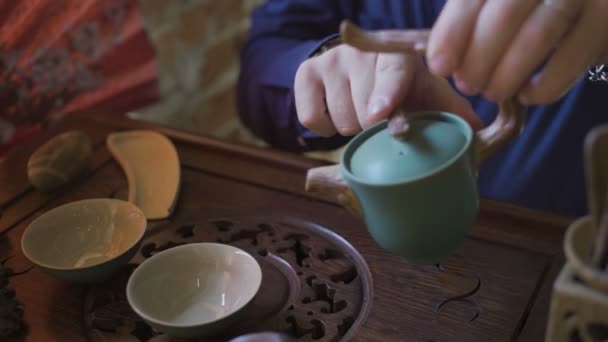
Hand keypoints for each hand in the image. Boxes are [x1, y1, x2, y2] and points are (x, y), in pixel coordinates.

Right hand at [294, 44, 480, 137]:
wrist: (363, 65)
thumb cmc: (405, 86)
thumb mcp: (429, 93)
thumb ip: (451, 111)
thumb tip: (474, 133)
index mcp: (397, 56)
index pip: (391, 74)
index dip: (386, 95)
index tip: (380, 115)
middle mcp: (361, 53)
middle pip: (363, 110)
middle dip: (376, 127)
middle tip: (383, 121)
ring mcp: (331, 61)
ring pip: (340, 119)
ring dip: (353, 128)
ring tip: (362, 114)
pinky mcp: (306, 73)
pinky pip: (310, 116)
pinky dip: (324, 128)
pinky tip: (337, 118)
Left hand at [427, 0, 607, 104]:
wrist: (594, 7)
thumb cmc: (536, 6)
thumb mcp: (500, 1)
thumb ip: (473, 19)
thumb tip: (441, 61)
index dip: (453, 31)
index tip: (440, 66)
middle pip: (505, 14)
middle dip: (478, 59)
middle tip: (468, 84)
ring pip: (537, 36)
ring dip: (505, 76)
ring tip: (491, 92)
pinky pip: (570, 59)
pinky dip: (543, 86)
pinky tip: (527, 94)